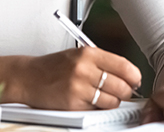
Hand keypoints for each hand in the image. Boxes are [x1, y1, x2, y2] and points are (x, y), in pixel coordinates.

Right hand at [11, 47, 141, 110]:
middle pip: (122, 86)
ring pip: (112, 101)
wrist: (28, 77)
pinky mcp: (73, 104)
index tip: (135, 80)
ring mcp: (79, 87)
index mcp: (88, 53)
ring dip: (111, 101)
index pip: (124, 66)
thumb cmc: (53, 67)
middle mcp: (84, 69)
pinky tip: (88, 101)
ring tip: (102, 96)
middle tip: (121, 91)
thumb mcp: (78, 55)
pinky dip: (96, 108)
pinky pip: (97, 110)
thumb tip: (128, 75)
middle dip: (125, 92)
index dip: (134, 76)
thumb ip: (102, 62)